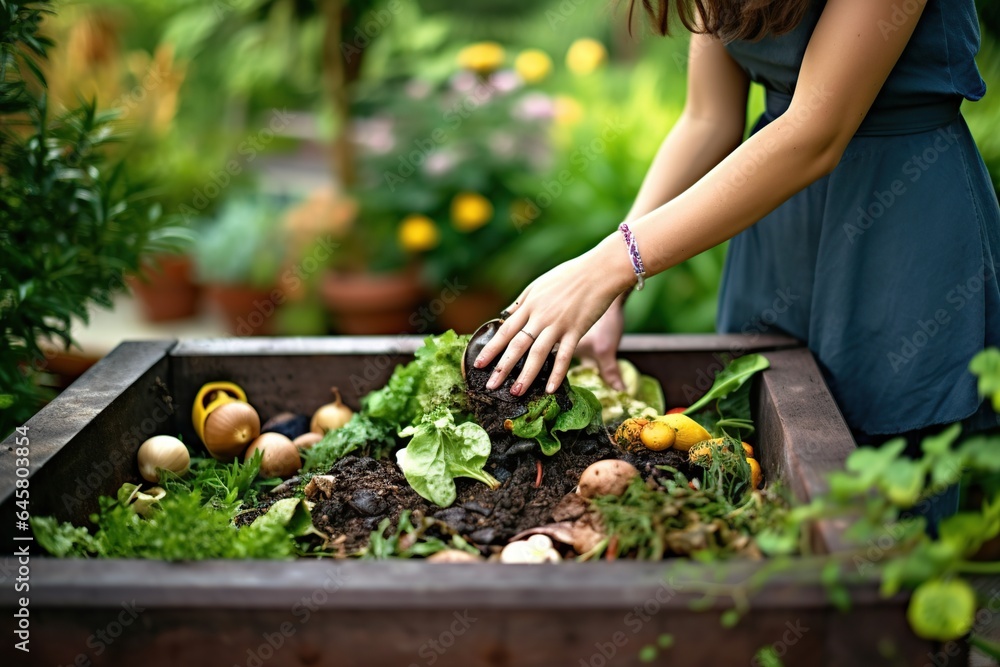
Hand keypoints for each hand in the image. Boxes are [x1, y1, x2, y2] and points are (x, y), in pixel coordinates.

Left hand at [473, 236, 634, 394]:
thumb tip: (506, 314)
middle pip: (517, 346)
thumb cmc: (570, 275)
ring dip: (525, 375)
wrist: (599, 271)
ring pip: (537, 354)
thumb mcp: (539, 285)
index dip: (491, 349)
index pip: (505, 331)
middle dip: (502, 368)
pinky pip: (564, 356)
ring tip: (516, 392)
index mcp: (529, 305)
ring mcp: (558, 324)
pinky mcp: (576, 330)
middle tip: (490, 386)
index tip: (478, 364)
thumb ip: (522, 302)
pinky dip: (557, 373)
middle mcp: (540, 316)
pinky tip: (550, 389)